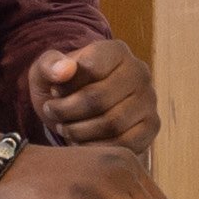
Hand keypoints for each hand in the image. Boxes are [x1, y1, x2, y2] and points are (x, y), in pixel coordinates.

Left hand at [27, 37, 161, 150]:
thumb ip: (50, 65)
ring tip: (66, 127)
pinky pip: (126, 143)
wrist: (81, 110)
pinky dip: (98, 147)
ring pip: (112, 124)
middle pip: (99, 98)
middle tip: (54, 114)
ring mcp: (149, 99)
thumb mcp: (46, 72)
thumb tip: (65, 70)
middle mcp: (139, 72)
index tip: (55, 91)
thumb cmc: (64, 88)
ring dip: (80, 131)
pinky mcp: (152, 125)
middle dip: (68, 111)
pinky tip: (83, 142)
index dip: (66, 85)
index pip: (92, 67)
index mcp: (116, 51)